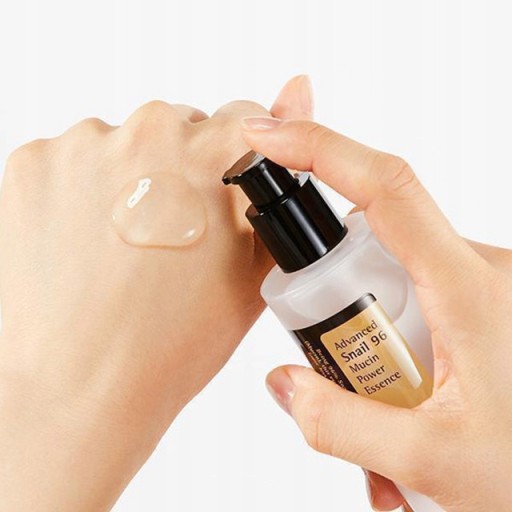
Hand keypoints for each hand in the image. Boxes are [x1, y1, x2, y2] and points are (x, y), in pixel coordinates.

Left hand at [0, 76, 312, 510]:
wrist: (82, 386)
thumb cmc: (172, 338)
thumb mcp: (252, 262)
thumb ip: (279, 172)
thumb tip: (299, 88)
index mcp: (207, 154)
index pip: (240, 120)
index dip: (234, 160)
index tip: (219, 190)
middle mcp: (142, 134)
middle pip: (177, 127)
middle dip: (181, 168)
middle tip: (171, 232)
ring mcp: (78, 146)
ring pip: (121, 143)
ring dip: (129, 178)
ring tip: (125, 245)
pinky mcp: (30, 164)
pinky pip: (71, 160)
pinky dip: (80, 191)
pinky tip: (85, 241)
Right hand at [240, 116, 511, 510]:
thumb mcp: (432, 460)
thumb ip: (341, 424)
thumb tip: (284, 381)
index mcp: (470, 287)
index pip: (386, 188)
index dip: (320, 149)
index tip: (268, 138)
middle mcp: (477, 269)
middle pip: (371, 247)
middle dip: (335, 305)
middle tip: (343, 381)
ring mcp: (478, 284)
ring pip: (388, 282)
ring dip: (367, 343)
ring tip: (390, 422)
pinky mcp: (476, 301)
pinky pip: (410, 298)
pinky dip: (391, 347)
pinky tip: (408, 409)